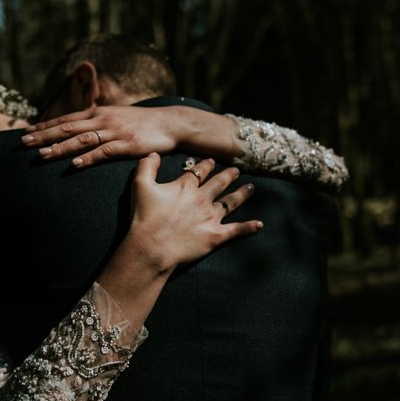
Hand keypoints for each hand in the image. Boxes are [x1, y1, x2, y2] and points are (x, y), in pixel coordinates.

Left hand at [21, 105, 182, 167]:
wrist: (170, 123)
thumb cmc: (141, 123)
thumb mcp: (115, 116)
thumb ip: (96, 121)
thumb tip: (77, 128)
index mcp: (97, 113)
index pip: (65, 120)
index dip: (44, 126)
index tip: (25, 133)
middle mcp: (102, 120)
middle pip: (67, 129)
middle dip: (44, 136)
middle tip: (23, 144)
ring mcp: (114, 132)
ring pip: (81, 140)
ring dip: (60, 148)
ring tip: (42, 155)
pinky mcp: (127, 145)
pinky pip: (103, 152)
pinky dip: (87, 158)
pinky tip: (74, 165)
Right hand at [126, 153, 262, 272]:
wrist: (152, 246)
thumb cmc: (144, 217)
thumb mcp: (140, 186)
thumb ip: (147, 166)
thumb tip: (154, 153)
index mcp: (186, 186)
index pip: (199, 171)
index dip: (206, 165)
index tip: (212, 161)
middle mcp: (202, 199)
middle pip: (219, 183)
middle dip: (228, 176)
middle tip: (236, 171)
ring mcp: (211, 217)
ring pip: (231, 202)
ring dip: (242, 194)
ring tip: (251, 187)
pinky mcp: (216, 236)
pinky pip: (237, 230)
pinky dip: (249, 227)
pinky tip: (259, 224)